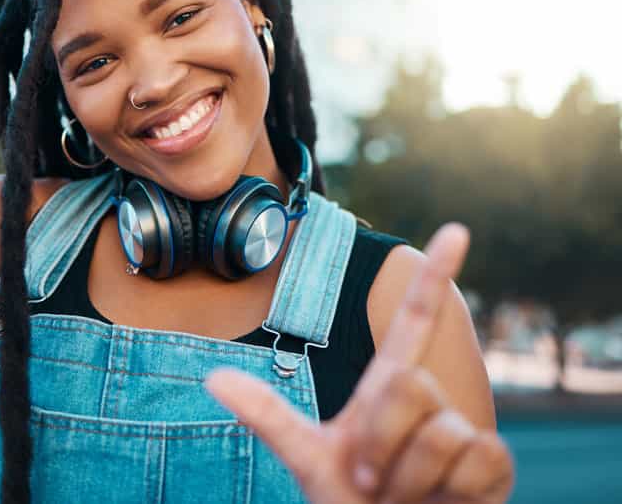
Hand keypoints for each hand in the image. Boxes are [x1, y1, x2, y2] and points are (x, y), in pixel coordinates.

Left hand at [206, 223, 514, 502]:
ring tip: (401, 495)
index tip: (455, 229)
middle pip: (405, 385)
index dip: (434, 275)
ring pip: (437, 430)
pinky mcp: (493, 466)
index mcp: (388, 387)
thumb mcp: (307, 456)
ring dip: (405, 475)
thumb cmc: (350, 502)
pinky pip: (472, 458)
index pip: (413, 320)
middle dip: (377, 441)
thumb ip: (267, 415)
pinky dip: (445, 493)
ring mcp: (463, 431)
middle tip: (370, 478)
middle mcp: (429, 401)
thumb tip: (212, 377)